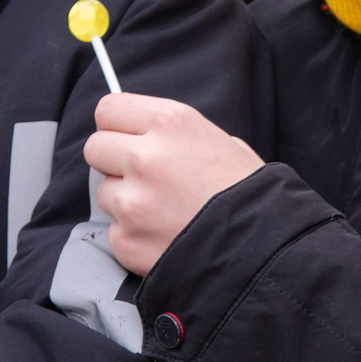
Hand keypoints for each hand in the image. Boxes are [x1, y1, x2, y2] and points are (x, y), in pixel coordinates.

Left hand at [84, 92, 263, 276]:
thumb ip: (176, 136)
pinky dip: (133, 236)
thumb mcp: (222, 143)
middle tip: (142, 177)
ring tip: (163, 212)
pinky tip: (164, 237)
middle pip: (95, 148)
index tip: (125, 136)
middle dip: (113, 161)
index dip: (117, 125)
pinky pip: (114, 231)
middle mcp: (145, 157)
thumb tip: (144, 135)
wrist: (265, 251)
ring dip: (125, 201)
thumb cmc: (251, 195)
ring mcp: (132, 201)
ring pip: (104, 192)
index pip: (108, 109)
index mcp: (170, 123)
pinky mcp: (127, 240)